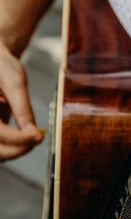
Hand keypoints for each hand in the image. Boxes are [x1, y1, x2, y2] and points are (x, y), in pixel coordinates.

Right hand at [0, 43, 43, 160]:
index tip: (38, 136)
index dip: (18, 138)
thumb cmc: (1, 67)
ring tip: (34, 137)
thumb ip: (22, 108)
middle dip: (18, 148)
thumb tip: (33, 132)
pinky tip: (26, 138)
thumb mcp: (14, 82)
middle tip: (38, 138)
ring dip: (15, 150)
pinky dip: (12, 147)